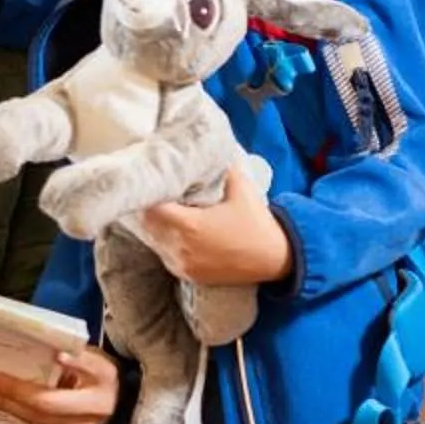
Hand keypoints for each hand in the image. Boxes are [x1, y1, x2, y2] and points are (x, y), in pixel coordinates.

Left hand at [0, 346, 121, 423]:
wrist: (114, 400)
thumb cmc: (101, 375)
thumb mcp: (97, 360)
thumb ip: (79, 357)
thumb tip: (57, 354)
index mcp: (97, 397)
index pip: (54, 395)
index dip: (24, 387)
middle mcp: (87, 419)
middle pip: (41, 408)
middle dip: (9, 395)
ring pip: (34, 419)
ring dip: (5, 404)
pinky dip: (14, 411)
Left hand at [138, 159, 294, 287]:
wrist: (276, 260)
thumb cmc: (257, 224)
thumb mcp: (241, 190)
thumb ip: (222, 169)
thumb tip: (209, 148)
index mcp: (189, 226)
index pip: (150, 209)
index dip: (149, 195)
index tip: (155, 184)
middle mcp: (181, 248)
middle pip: (148, 226)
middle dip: (149, 209)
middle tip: (156, 194)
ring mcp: (184, 265)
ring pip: (155, 242)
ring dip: (157, 227)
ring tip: (165, 211)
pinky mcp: (189, 276)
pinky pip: (166, 257)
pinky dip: (166, 244)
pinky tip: (176, 232)